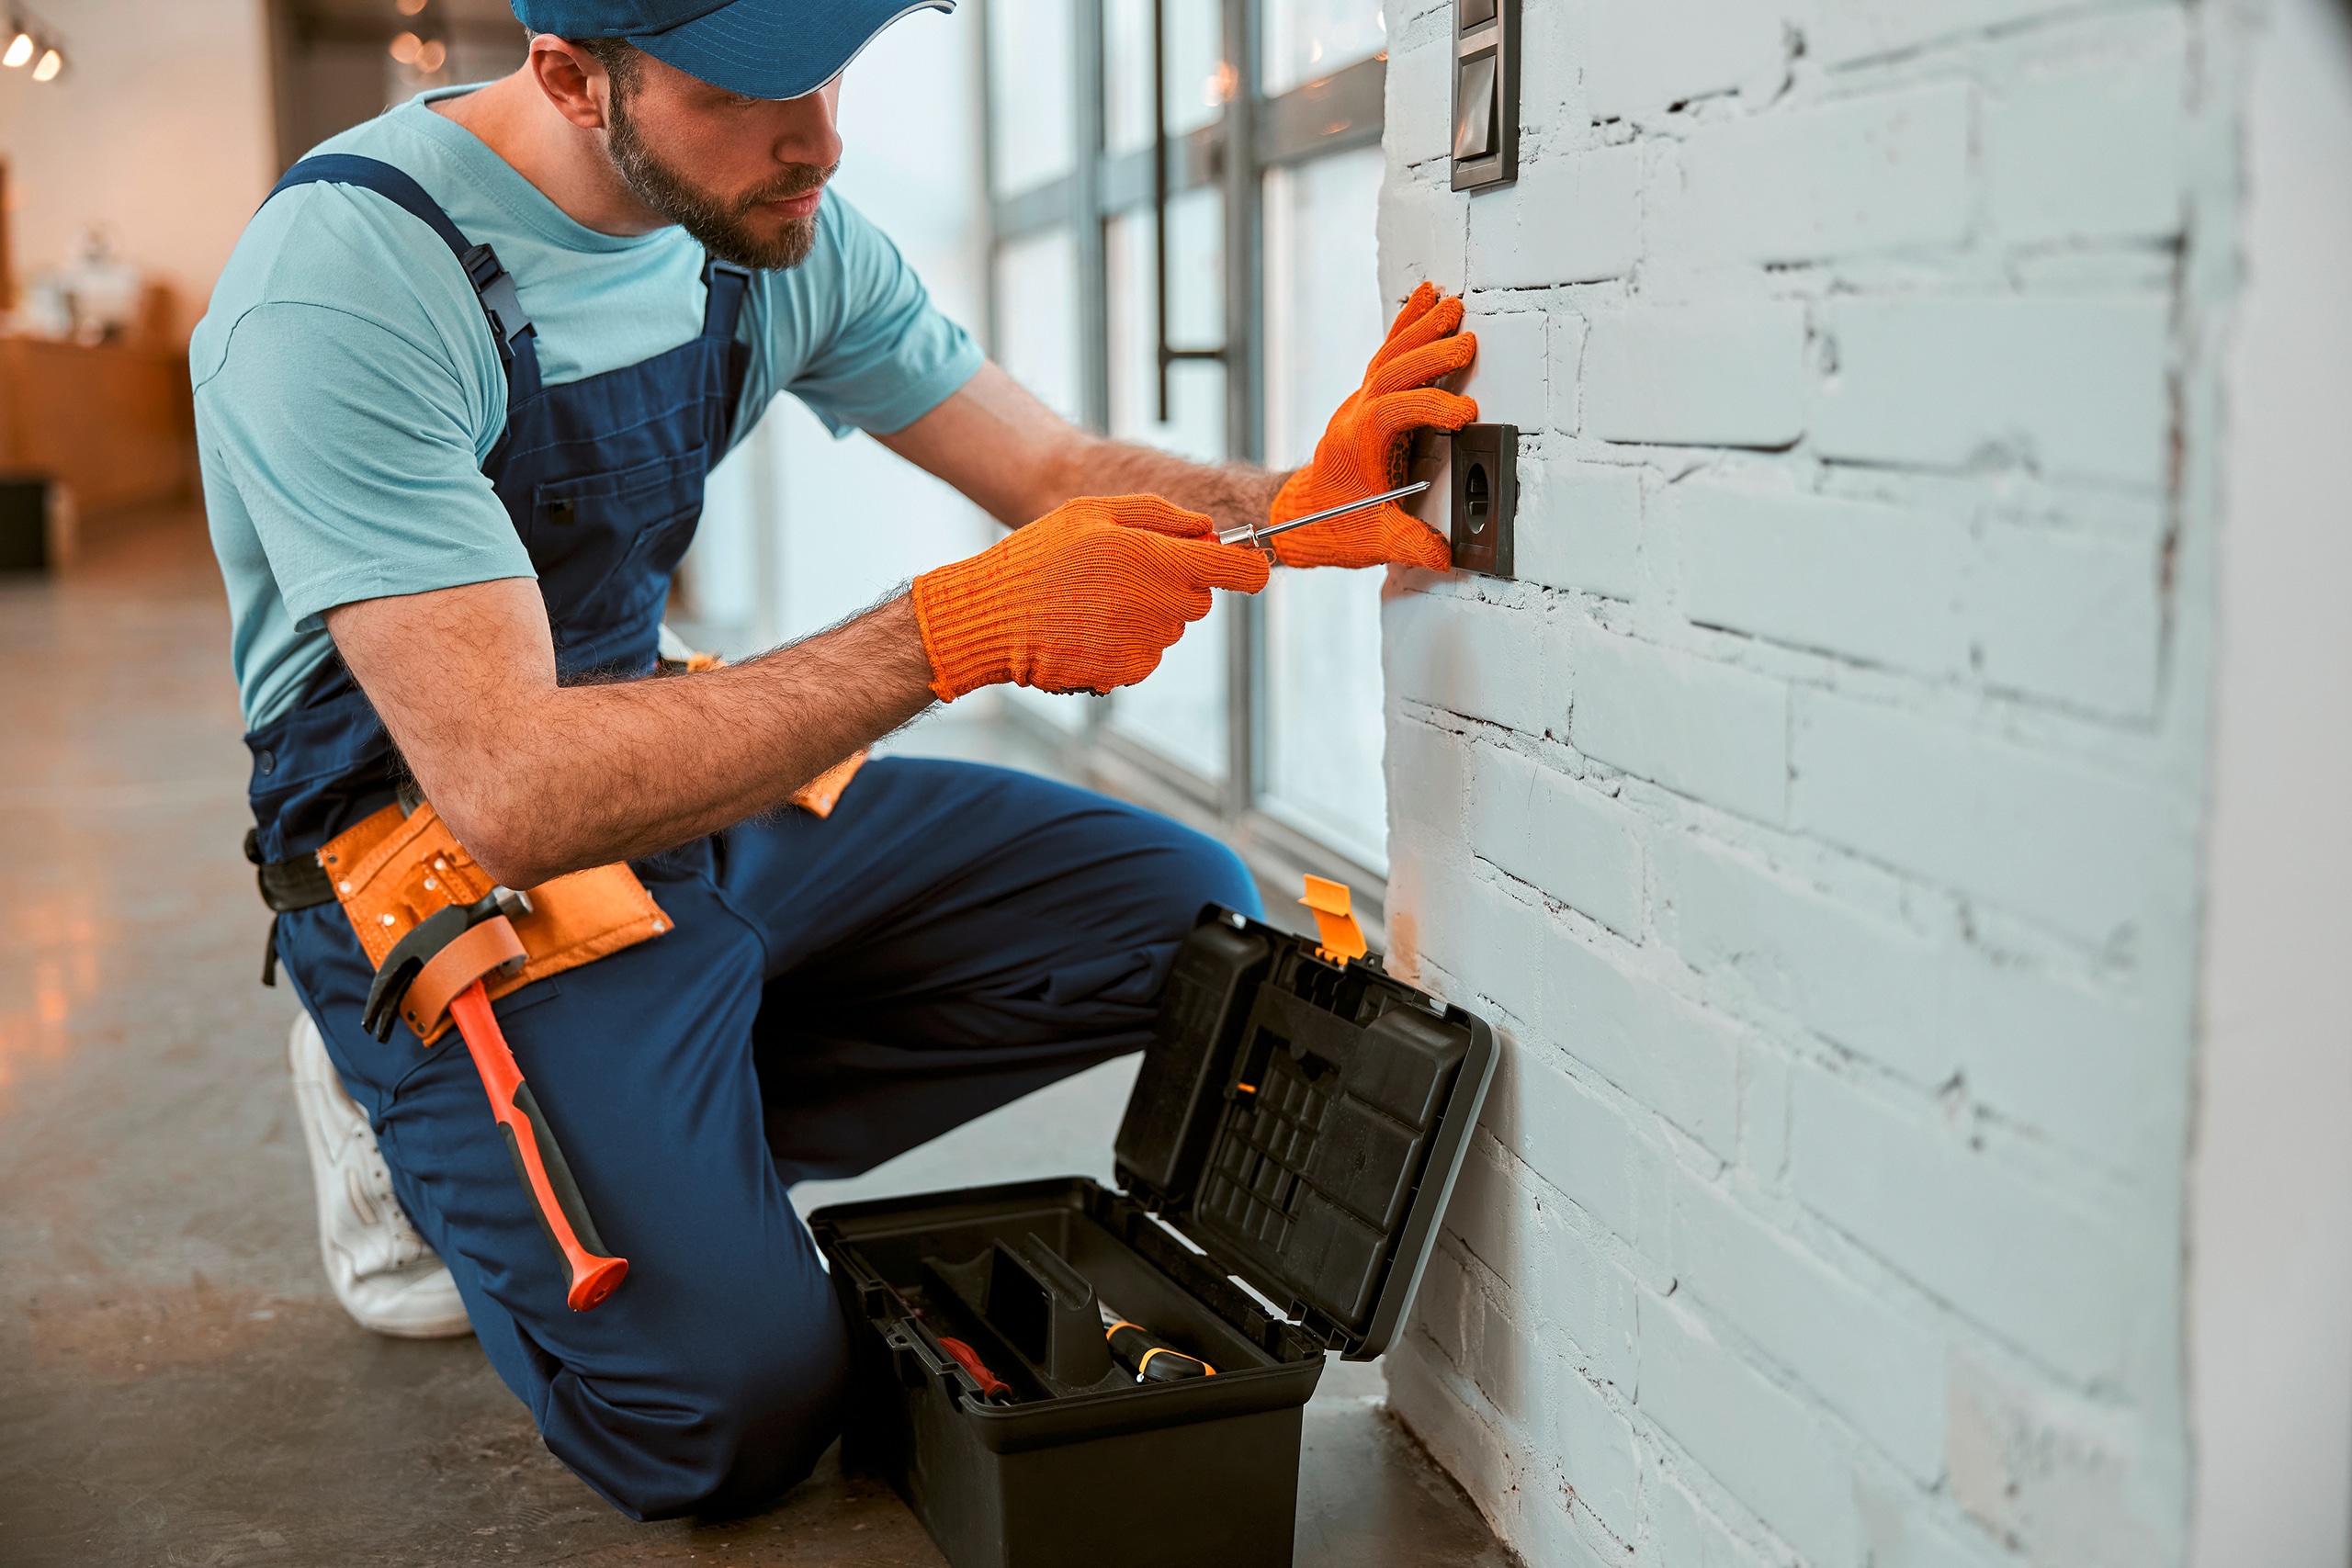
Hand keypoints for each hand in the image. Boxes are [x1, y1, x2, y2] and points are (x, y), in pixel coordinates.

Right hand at [911, 494, 1270, 700]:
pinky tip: (1089, 627)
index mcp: (1156, 558)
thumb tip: (1208, 527)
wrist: (990, 618)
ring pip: (1172, 627)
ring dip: (1148, 615)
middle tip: (1126, 573)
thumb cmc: (1039, 557)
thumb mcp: (1093, 513)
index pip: (1238, 569)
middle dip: (1177, 584)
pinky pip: (1147, 654)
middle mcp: (1159, 605)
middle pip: (1201, 598)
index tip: (1245, 565)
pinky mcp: (1129, 672)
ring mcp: (1146, 644)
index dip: (1248, 566)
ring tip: (1094, 600)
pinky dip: (1127, 642)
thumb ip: (1159, 515)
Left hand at [1267, 283, 1478, 569]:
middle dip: (1428, 355)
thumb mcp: (1375, 543)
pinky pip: (1387, 355)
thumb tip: (1447, 556)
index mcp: (1357, 447)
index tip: (1466, 415)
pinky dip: (1407, 326)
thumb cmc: (1334, 526)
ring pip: (1388, 357)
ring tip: (1451, 304)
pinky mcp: (1369, 399)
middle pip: (1391, 374)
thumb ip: (1411, 547)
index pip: (1393, 414)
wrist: (1299, 515)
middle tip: (1467, 341)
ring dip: (1420, 328)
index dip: (1428, 409)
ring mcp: (1360, 404)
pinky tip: (1428, 300)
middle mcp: (1356, 417)